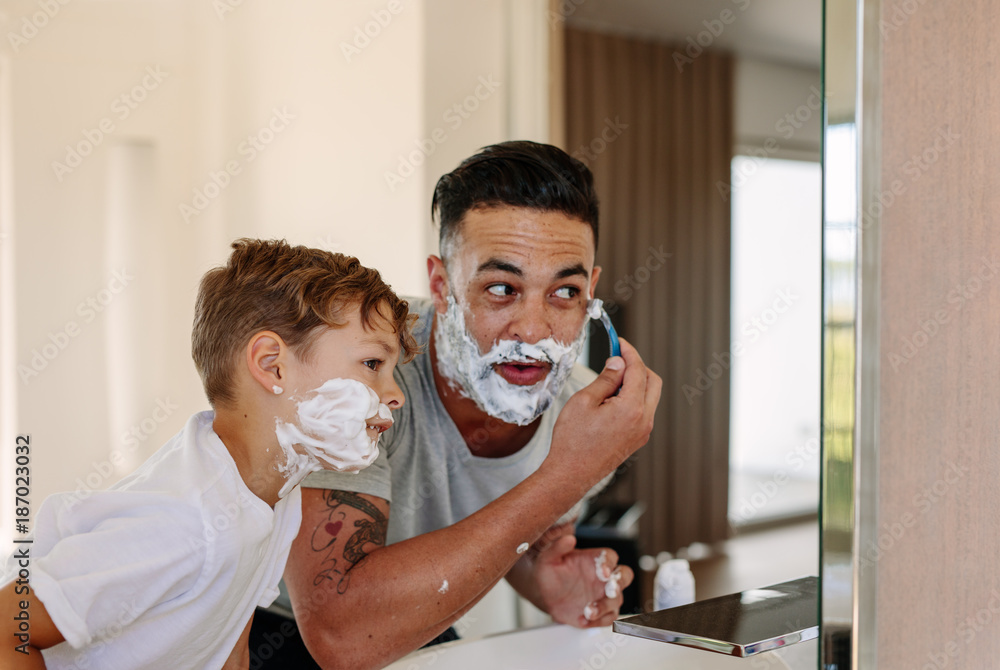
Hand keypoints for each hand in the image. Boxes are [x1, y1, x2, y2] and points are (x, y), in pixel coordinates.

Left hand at [531, 534, 633, 627]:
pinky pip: (608, 618)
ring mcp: (604, 595)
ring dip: (605, 607)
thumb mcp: (548, 558)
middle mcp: (603, 577)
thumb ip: (557, 548)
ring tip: (588, 611)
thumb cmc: (550, 572)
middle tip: (609, 590)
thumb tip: (569, 539)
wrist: (545, 594)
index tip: (603, 572)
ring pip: (616, 600)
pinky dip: (599, 621)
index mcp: (594, 559)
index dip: (609, 563)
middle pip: (624, 575)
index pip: (610, 556)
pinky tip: (584, 620)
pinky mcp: (601, 612)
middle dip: (620, 583)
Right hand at [547, 338, 661, 486]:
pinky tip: (613, 398)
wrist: (571, 474)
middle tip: (618, 358)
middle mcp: (644, 420)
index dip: (628, 352)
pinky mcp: (638, 439)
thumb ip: (605, 379)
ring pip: (650, 396)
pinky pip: (644, 411)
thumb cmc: (573, 440)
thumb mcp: (583, 401)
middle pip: (652, 381)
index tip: (619, 343)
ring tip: (611, 380)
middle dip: (637, 366)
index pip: (638, 370)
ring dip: (636, 382)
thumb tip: (618, 363)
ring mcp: (643, 432)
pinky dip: (634, 398)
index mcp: (631, 408)